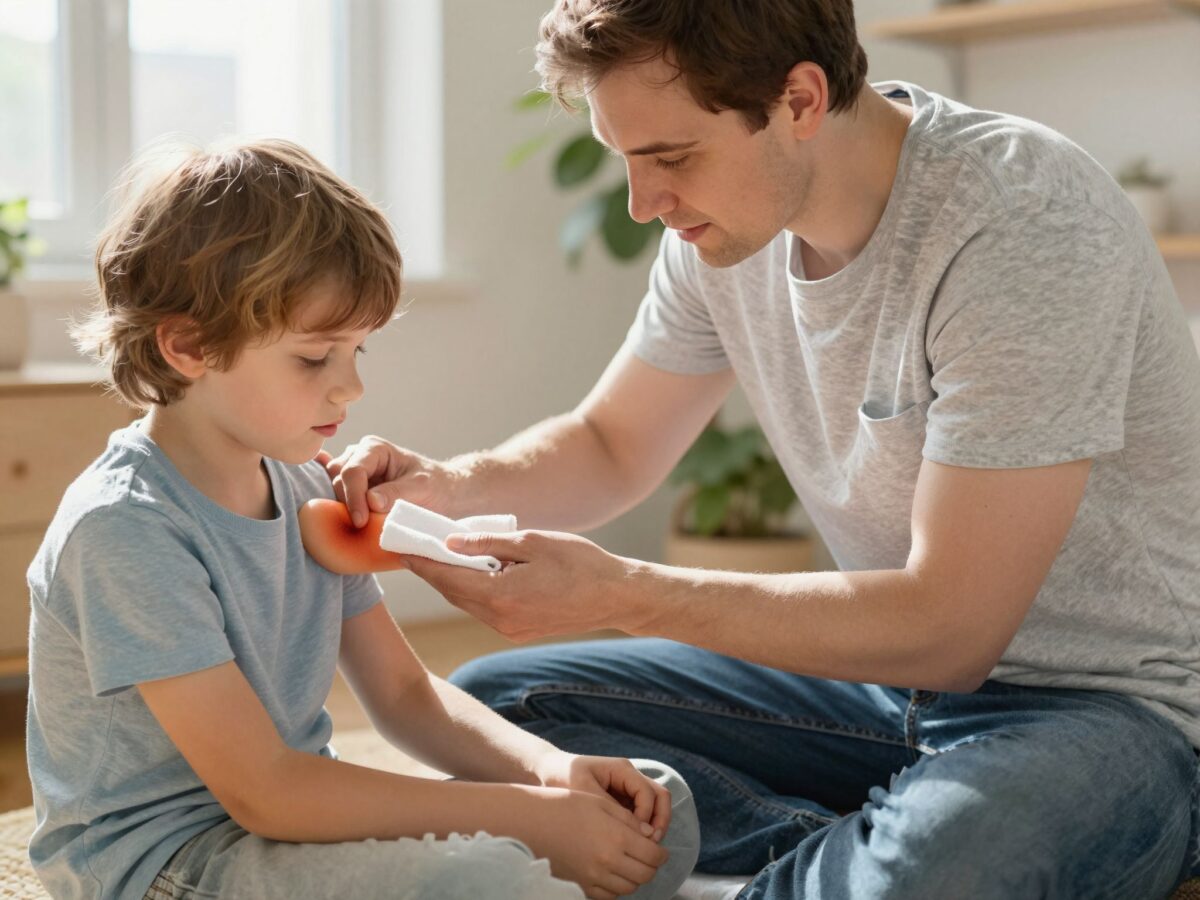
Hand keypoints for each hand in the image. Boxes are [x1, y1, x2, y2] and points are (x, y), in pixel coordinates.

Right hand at [322, 436, 465, 526]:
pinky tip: (338, 511)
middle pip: (339, 479)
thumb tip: (371, 501)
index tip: (361, 521)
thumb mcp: (421, 488)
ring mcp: (354, 471)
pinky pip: (337, 493)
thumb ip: (396, 493)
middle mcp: (359, 455)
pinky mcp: (354, 488)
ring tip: (363, 522)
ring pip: (335, 488)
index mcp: (375, 449)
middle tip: (364, 525)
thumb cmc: (436, 485)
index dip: (354, 498)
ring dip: (344, 506)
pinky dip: (337, 503)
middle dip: (349, 503)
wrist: (443, 492)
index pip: (353, 472)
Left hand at [404, 530, 636, 639]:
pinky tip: (474, 572)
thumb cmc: (580, 563)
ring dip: (453, 581)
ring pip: (468, 602)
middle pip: (452, 592)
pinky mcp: (519, 631)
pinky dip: (474, 590)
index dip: (421, 561)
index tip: (400, 547)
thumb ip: (489, 542)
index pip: (446, 577)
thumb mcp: (533, 542)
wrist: (617, 597)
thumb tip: (452, 542)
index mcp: (500, 595)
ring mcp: (509, 629)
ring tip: (440, 556)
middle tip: (414, 547)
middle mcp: (499, 619)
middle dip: (432, 570)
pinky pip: (485, 609)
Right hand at [514, 785, 667, 899]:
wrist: (528, 822)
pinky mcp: (579, 886)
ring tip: (630, 863)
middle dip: (651, 866)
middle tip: (649, 856)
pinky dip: (616, 888)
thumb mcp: (599, 803)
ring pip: (628, 888)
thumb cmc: (564, 805)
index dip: (662, 853)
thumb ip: (629, 821)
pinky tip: (612, 873)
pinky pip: (608, 896)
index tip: (660, 849)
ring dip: (634, 877)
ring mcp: (592, 878)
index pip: (653, 856)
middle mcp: (607, 862)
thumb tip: (650, 836)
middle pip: (644, 875)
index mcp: (615, 838)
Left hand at [534, 751, 671, 840]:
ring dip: (654, 826)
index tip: (637, 835)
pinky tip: (632, 846)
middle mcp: (629, 777)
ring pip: (655, 805)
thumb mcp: (583, 792)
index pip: (648, 792)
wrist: (545, 773)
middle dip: (660, 820)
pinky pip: (641, 814)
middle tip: (652, 843)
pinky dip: (642, 829)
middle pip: (660, 796)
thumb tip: (637, 832)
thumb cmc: (561, 778)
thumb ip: (610, 809)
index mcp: (621, 769)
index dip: (647, 815)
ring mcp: (627, 789)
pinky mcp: (621, 802)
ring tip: (645, 847)